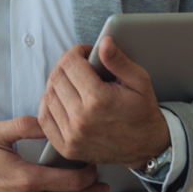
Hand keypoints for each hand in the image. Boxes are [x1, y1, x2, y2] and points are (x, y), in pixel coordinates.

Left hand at [39, 39, 169, 169]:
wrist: (147, 149)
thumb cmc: (143, 112)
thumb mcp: (139, 82)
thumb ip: (118, 61)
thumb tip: (104, 42)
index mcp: (98, 99)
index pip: (70, 63)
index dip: (76, 51)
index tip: (85, 52)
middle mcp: (81, 118)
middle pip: (57, 77)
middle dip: (66, 65)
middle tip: (78, 65)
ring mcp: (72, 135)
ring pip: (48, 96)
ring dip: (56, 83)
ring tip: (72, 81)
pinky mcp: (67, 148)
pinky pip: (45, 119)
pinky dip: (47, 105)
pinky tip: (60, 98)